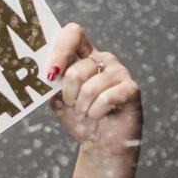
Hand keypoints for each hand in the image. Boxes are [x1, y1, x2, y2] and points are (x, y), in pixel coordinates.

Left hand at [45, 23, 142, 155]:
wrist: (101, 143)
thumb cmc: (79, 118)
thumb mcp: (58, 99)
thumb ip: (52, 83)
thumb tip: (45, 73)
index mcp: (84, 56)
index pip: (73, 34)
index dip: (60, 49)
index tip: (51, 73)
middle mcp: (103, 59)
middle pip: (76, 70)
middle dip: (69, 94)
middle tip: (73, 104)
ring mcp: (119, 72)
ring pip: (89, 87)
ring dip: (82, 107)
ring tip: (87, 112)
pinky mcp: (131, 88)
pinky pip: (105, 98)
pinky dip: (95, 113)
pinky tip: (100, 115)